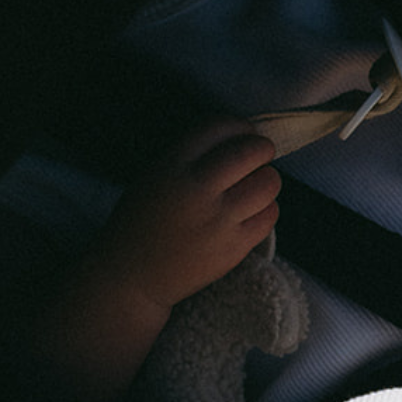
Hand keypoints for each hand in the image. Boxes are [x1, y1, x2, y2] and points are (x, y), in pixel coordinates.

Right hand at [102, 123, 280, 311]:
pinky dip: (268, 209)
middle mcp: (196, 190)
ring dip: (268, 179)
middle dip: (262, 148)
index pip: (218, 128)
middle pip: (249, 152)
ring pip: (267, 184)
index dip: (239, 126)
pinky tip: (255, 211)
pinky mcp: (233, 248)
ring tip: (258, 184)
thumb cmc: (141, 222)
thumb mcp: (154, 176)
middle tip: (262, 153)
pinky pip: (269, 217)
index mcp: (171, 166)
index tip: (246, 133)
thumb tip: (238, 140)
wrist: (131, 276)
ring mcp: (217, 221)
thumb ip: (190, 157)